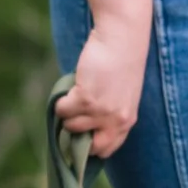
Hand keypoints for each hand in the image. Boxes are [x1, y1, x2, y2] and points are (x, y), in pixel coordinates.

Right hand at [53, 13, 147, 157]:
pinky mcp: (86, 99)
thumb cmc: (120, 62)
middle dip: (78, 137)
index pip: (108, 149)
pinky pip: (62, 110)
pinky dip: (60, 101)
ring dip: (67, 114)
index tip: (82, 136)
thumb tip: (81, 127)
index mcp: (127, 121)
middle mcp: (116, 121)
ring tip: (74, 95)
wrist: (122, 38)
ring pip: (71, 126)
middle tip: (73, 119)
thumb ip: (110, 112)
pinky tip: (71, 87)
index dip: (92, 145)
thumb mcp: (121, 94)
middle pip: (90, 147)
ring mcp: (101, 112)